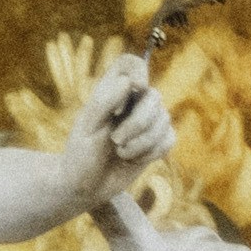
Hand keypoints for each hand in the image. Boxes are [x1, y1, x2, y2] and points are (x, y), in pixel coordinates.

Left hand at [68, 50, 172, 205]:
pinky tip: (132, 159)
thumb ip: (104, 102)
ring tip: (120, 152)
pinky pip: (169, 139)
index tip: (136, 87)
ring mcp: (148, 121)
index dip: (139, 69)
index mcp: (111, 90)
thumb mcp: (87, 128)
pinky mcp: (158, 141)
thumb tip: (128, 82)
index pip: (130, 63)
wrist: (86, 186)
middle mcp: (132, 101)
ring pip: (164, 120)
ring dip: (141, 142)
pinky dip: (150, 153)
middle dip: (138, 122)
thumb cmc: (81, 154)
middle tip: (116, 140)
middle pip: (154, 96)